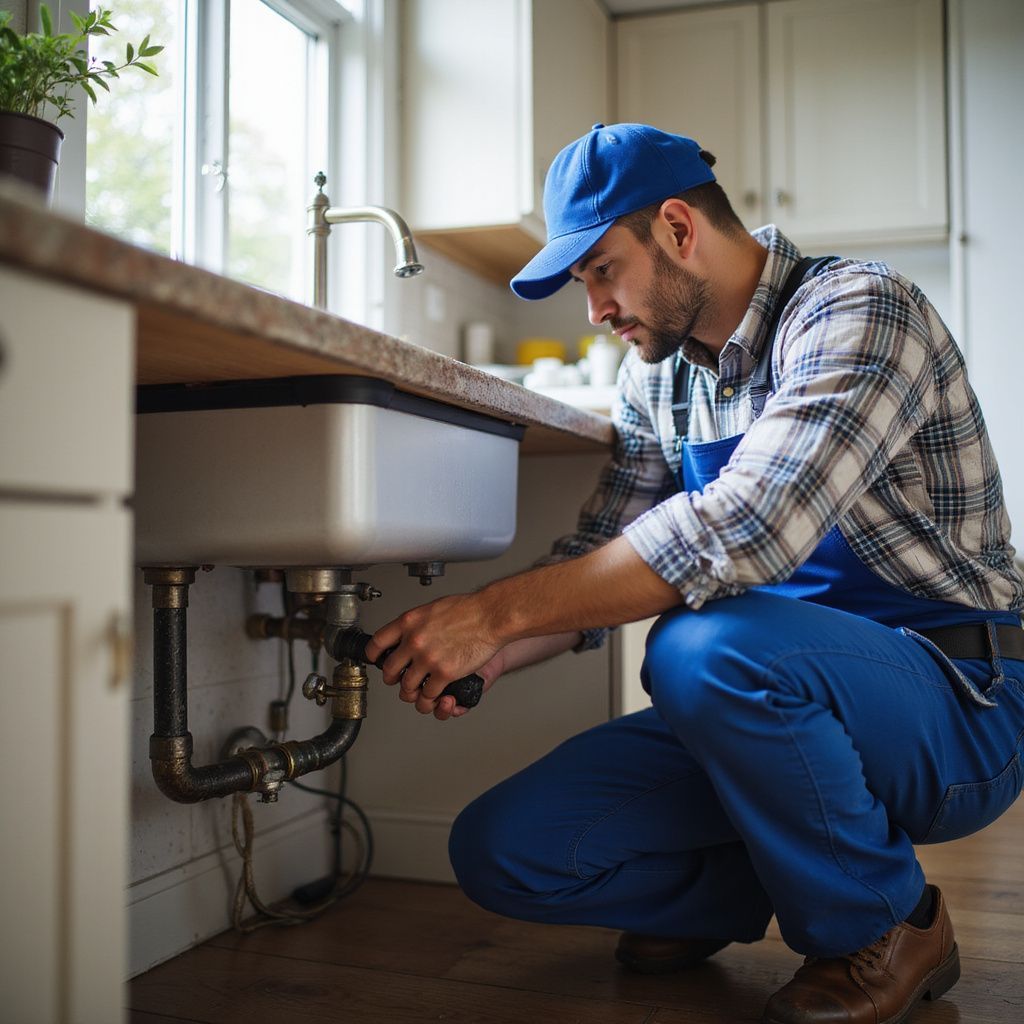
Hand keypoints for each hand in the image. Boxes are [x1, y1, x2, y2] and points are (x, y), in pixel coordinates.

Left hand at [365, 593, 505, 718]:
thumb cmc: (469, 609)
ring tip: (417, 692)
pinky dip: (432, 698)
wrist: (490, 616)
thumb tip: (409, 632)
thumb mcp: (432, 609)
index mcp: (408, 622)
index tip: (375, 660)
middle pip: (389, 670)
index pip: (377, 642)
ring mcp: (428, 659)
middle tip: (398, 680)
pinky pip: (429, 694)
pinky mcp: (444, 673)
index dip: (373, 655)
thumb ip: (417, 623)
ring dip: (412, 693)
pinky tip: (437, 694)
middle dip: (393, 679)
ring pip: (407, 688)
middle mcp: (414, 641)